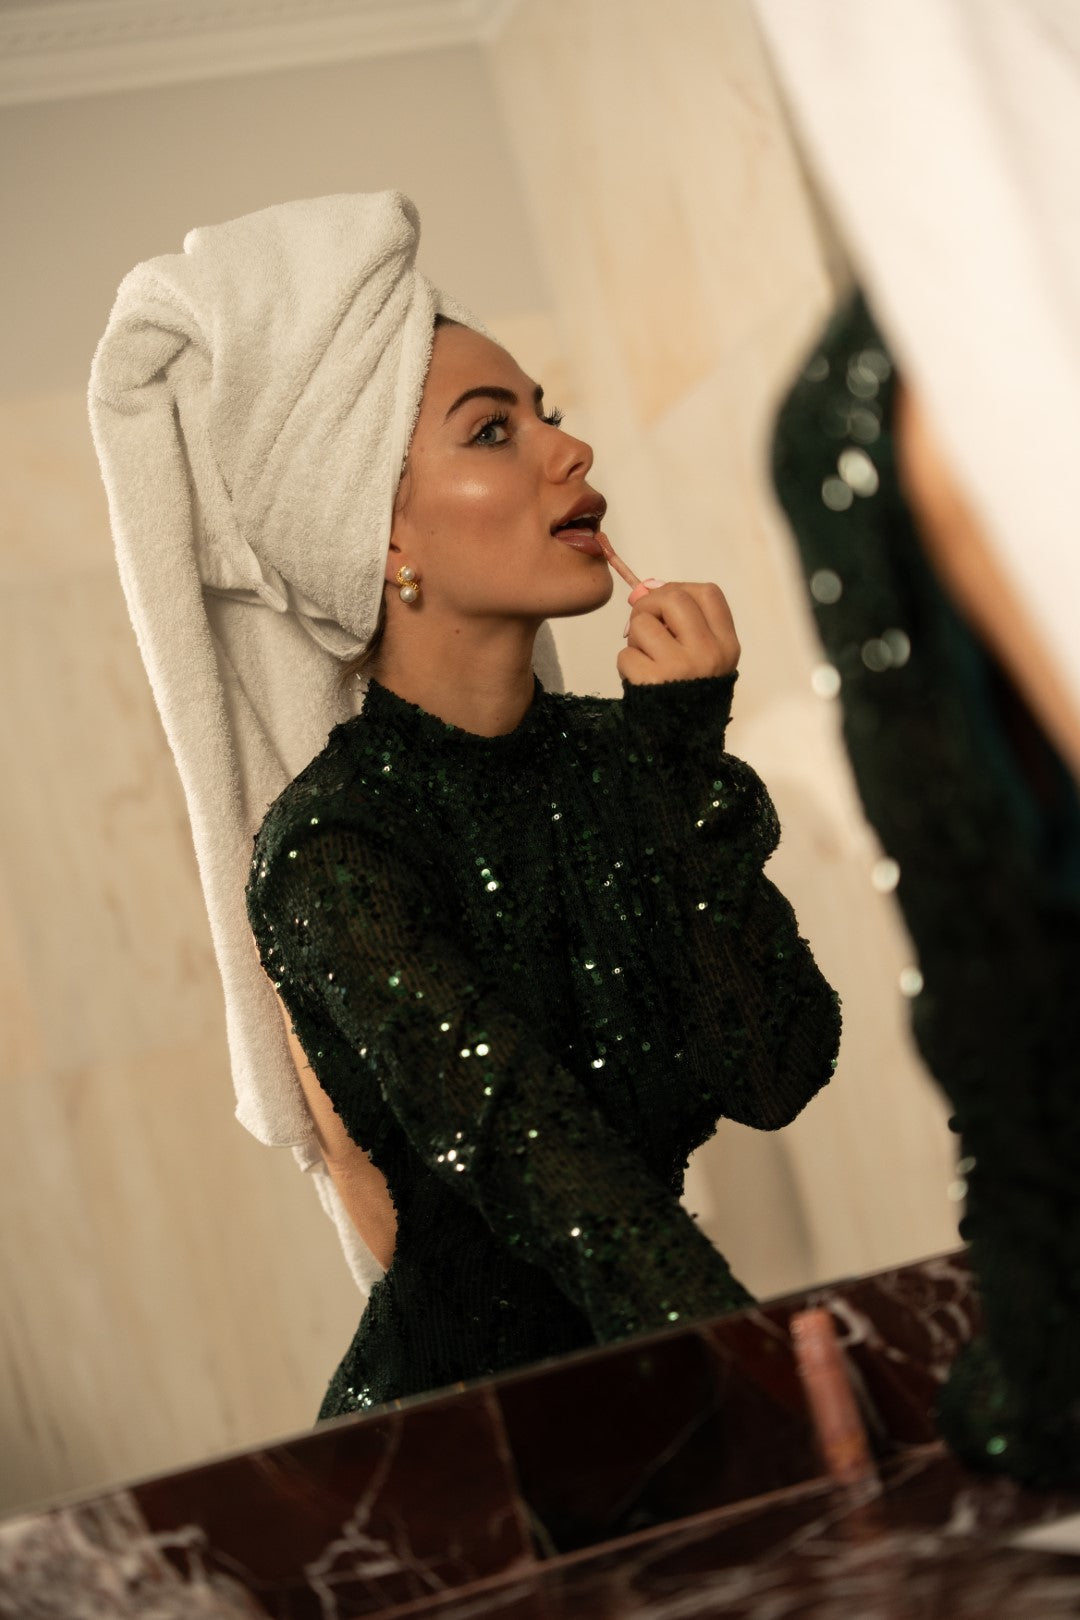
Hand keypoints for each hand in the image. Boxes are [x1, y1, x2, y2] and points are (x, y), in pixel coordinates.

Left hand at [617, 582, 739, 685]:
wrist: (684, 745)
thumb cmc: (689, 695)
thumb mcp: (705, 660)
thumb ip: (685, 627)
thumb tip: (645, 591)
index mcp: (727, 645)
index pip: (709, 593)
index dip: (681, 589)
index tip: (667, 605)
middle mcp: (708, 652)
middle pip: (674, 597)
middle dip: (649, 604)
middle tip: (644, 623)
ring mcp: (681, 666)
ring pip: (642, 623)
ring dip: (634, 638)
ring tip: (645, 658)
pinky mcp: (653, 681)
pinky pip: (626, 655)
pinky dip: (626, 664)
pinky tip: (640, 679)